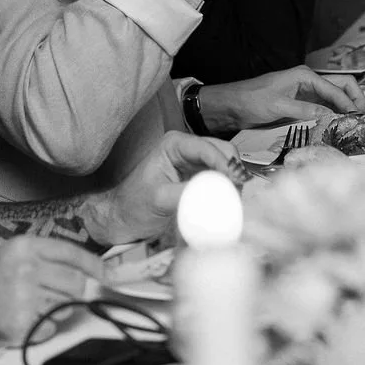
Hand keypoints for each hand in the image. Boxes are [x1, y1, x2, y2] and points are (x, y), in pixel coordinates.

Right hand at [0, 237, 103, 344]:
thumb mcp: (12, 255)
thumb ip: (44, 259)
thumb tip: (84, 270)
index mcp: (25, 246)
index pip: (71, 253)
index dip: (94, 265)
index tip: (106, 274)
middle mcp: (26, 269)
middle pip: (76, 283)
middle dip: (75, 291)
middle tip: (60, 294)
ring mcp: (24, 298)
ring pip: (66, 305)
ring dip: (57, 308)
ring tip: (33, 305)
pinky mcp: (22, 325)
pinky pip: (52, 327)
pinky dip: (44, 327)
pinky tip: (25, 319)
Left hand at [81, 130, 243, 245]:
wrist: (123, 220)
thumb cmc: (135, 206)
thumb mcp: (160, 199)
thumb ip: (187, 193)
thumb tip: (217, 193)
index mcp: (174, 144)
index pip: (207, 147)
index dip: (224, 163)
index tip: (236, 182)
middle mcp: (186, 148)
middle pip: (221, 151)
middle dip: (234, 169)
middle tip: (241, 193)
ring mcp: (194, 162)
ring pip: (224, 163)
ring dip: (234, 178)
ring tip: (238, 198)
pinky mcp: (198, 178)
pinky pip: (220, 177)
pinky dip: (229, 186)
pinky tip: (232, 200)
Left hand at [198, 66, 364, 136]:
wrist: (232, 105)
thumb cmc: (252, 100)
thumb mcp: (279, 106)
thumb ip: (306, 109)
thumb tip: (332, 116)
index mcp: (305, 75)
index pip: (336, 87)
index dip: (349, 103)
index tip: (358, 120)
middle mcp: (309, 81)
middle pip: (341, 86)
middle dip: (354, 99)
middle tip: (361, 119)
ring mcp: (306, 92)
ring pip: (334, 97)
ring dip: (346, 107)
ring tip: (354, 125)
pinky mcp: (301, 103)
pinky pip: (324, 106)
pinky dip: (334, 114)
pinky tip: (338, 126)